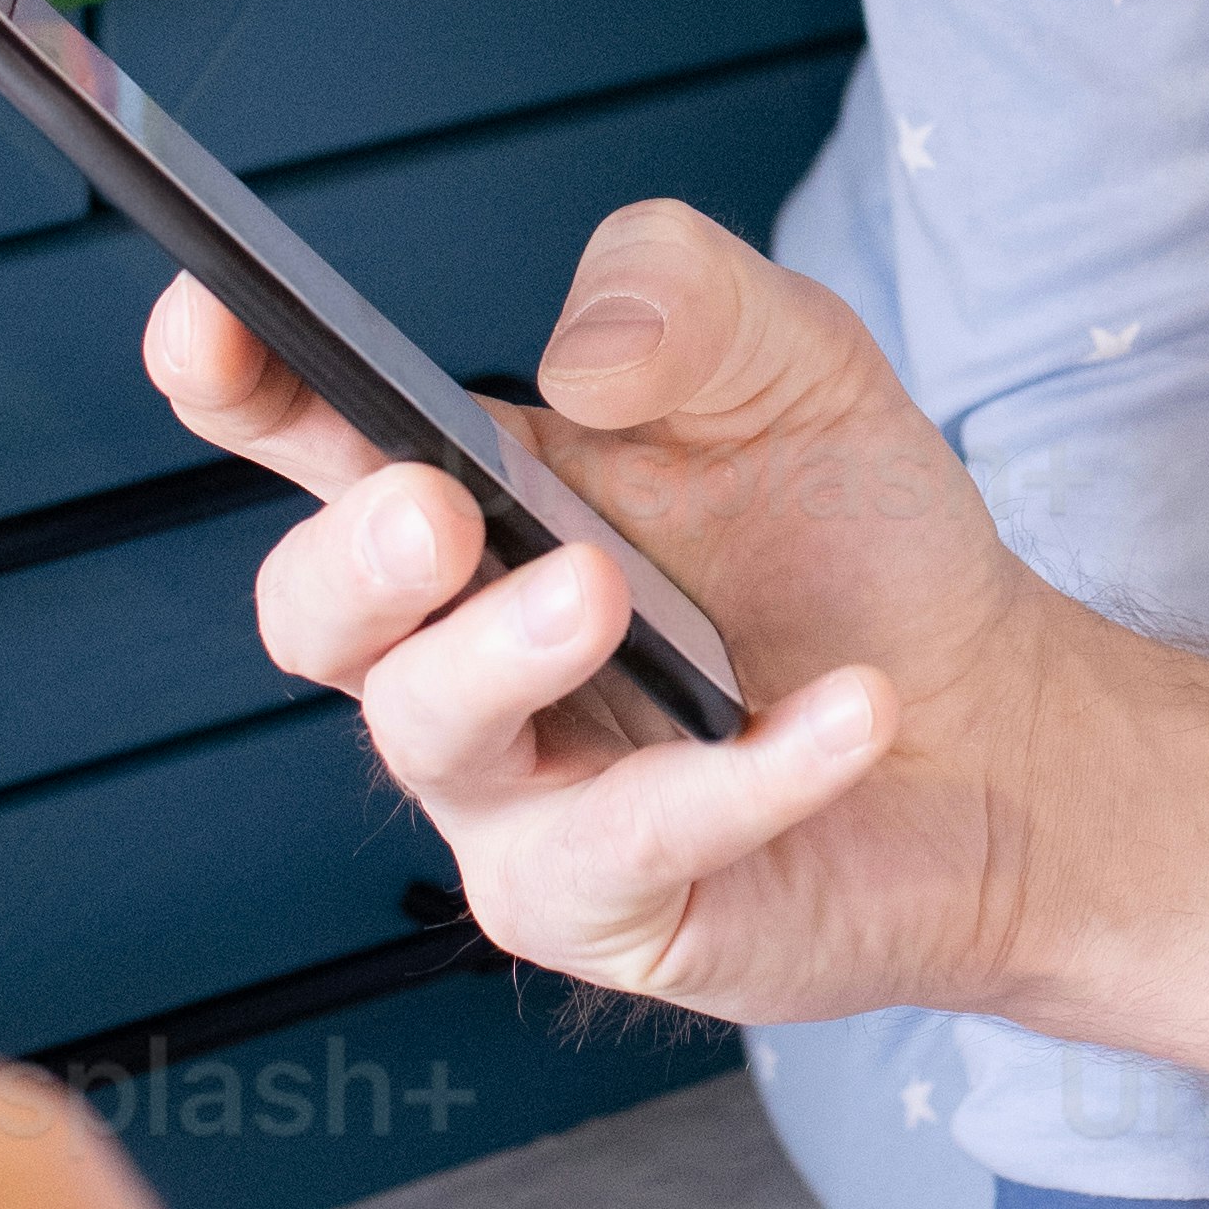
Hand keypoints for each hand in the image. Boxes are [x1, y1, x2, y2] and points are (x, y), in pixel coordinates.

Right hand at [149, 204, 1079, 1036]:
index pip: (306, 437)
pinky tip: (851, 712)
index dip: (235, 385)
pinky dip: (743, 774)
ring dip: (504, 658)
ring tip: (609, 595)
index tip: (206, 322)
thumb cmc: (855, 546)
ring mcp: (512, 791)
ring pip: (427, 735)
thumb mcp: (794, 367)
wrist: (1001, 733)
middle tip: (432, 512)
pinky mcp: (602, 907)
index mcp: (464, 496)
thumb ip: (684, 300)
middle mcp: (451, 651)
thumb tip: (579, 354)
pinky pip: (631, 844)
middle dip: (349, 557)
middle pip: (312, 613)